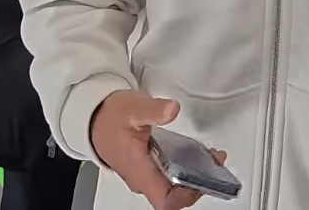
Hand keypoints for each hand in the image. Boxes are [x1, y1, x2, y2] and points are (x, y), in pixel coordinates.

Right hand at [90, 91, 226, 209]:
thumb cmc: (109, 118)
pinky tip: (197, 155)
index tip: (203, 177)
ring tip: (211, 157)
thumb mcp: (133, 108)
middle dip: (198, 183)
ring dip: (194, 176)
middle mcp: (142, 179)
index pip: (165, 201)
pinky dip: (186, 169)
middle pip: (173, 198)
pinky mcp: (147, 168)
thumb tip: (172, 110)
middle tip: (214, 162)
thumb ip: (154, 110)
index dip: (186, 196)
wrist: (93, 118)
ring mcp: (144, 175)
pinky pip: (169, 178)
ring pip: (173, 188)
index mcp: (139, 171)